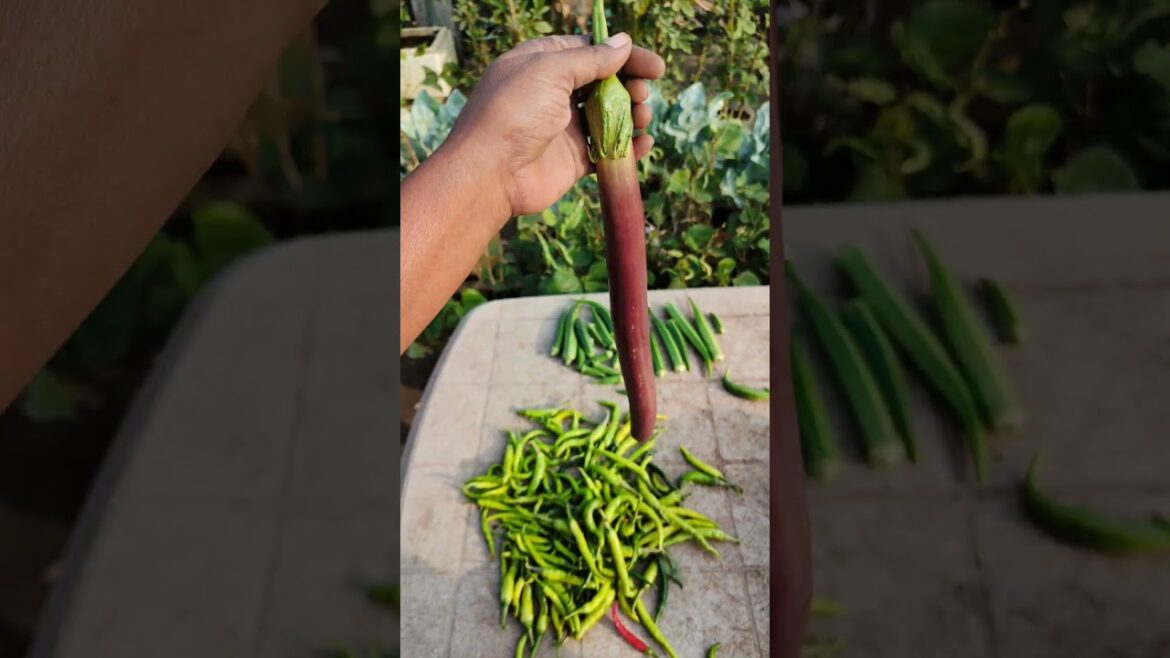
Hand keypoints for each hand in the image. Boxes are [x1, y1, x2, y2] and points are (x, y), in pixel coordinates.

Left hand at [443, 32, 665, 216]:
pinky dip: (628, 146)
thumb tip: (623, 43)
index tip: (655, 67)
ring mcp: (564, 127)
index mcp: (544, 63)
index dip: (625, 56)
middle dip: (630, 86)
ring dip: (632, 115)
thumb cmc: (514, 112)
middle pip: (605, 83)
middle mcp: (554, 93)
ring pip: (609, 116)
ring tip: (642, 117)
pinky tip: (643, 143)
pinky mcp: (573, 158)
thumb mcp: (550, 71)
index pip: (592, 51)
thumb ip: (591, 58)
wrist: (490, 173)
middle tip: (643, 94)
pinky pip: (607, 150)